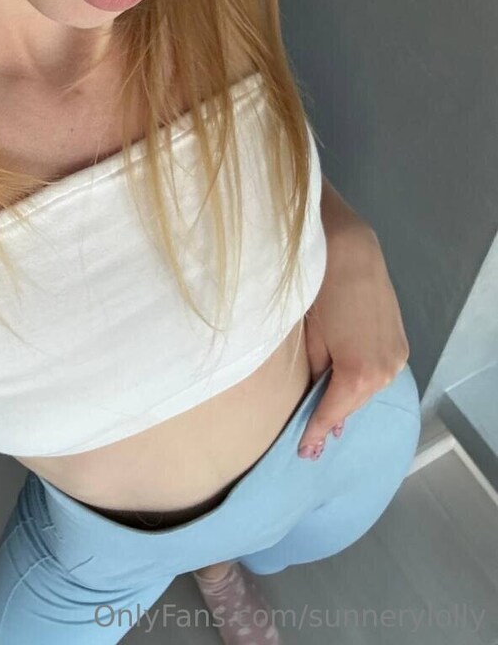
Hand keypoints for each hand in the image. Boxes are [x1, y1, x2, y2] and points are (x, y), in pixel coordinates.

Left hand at [297, 226, 409, 456]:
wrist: (350, 252)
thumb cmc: (320, 290)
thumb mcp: (311, 338)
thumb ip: (316, 371)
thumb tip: (316, 394)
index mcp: (359, 374)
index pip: (333, 413)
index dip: (315, 432)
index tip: (303, 453)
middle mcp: (385, 372)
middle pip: (354, 404)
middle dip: (331, 419)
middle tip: (311, 441)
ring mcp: (397, 358)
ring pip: (368, 390)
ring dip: (348, 400)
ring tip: (326, 417)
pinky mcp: (400, 344)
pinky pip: (378, 373)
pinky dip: (361, 382)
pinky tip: (347, 386)